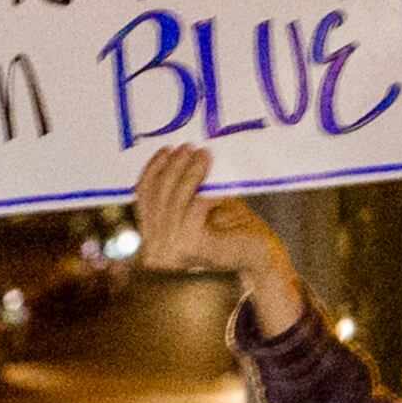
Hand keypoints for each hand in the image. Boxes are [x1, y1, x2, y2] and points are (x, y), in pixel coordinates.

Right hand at [132, 143, 304, 336]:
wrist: (258, 255)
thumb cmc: (232, 229)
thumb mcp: (200, 206)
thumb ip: (181, 191)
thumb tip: (174, 155)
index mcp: (152, 240)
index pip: (143, 197)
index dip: (152, 170)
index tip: (166, 150)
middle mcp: (155, 249)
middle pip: (158, 195)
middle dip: (174, 167)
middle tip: (189, 147)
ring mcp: (171, 249)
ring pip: (176, 198)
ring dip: (190, 172)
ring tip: (204, 155)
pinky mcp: (192, 245)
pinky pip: (197, 205)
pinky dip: (208, 189)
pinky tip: (219, 180)